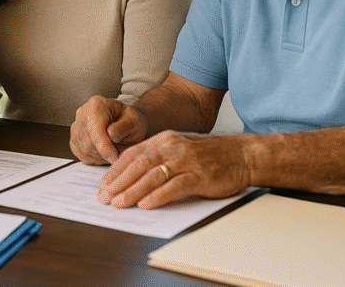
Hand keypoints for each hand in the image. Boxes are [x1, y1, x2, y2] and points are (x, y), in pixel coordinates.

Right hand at [70, 96, 147, 164]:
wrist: (126, 122)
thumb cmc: (130, 120)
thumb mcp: (134, 121)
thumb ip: (124, 127)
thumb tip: (111, 135)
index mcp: (96, 105)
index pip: (94, 129)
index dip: (104, 146)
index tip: (115, 157)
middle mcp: (82, 115)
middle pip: (89, 142)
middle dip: (107, 152)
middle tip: (121, 148)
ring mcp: (76, 129)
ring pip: (86, 151)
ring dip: (103, 156)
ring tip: (115, 147)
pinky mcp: (74, 142)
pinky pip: (84, 156)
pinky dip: (98, 158)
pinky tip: (106, 150)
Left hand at [96, 131, 251, 208]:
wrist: (242, 155)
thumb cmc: (210, 155)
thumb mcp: (179, 148)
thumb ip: (158, 157)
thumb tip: (132, 176)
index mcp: (164, 140)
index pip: (132, 154)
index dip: (115, 170)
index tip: (102, 185)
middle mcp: (172, 147)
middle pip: (138, 165)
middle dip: (118, 182)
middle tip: (104, 197)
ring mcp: (186, 160)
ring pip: (152, 175)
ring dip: (132, 191)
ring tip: (119, 203)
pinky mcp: (199, 175)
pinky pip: (174, 186)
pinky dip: (158, 196)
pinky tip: (146, 205)